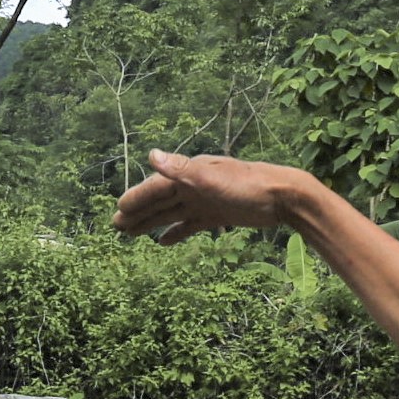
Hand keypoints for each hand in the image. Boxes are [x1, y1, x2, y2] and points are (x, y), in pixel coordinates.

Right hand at [111, 150, 314, 243]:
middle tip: (116, 226)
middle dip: (139, 213)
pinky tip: (163, 242)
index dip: (137, 199)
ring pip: (172, 213)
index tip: (118, 212)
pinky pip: (190, 225)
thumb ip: (180, 169)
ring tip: (131, 234)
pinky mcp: (217, 215)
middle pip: (160, 201)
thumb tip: (150, 155)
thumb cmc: (248, 186)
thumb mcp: (211, 178)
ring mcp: (205, 201)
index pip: (156, 188)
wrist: (283, 196)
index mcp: (190, 175)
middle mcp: (194, 186)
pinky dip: (176, 232)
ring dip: (152, 223)